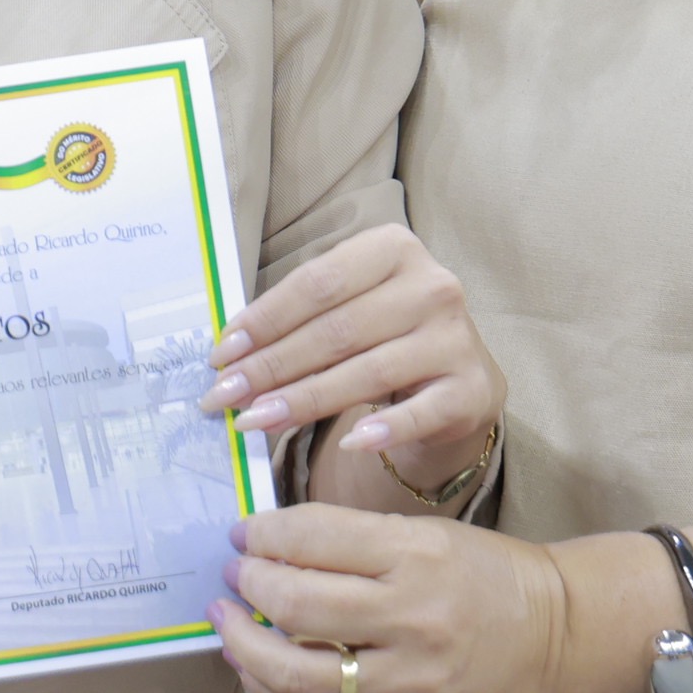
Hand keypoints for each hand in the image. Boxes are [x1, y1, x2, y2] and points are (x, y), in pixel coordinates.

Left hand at [199, 225, 502, 493]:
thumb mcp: (349, 308)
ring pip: (367, 372)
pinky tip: (347, 444)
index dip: (264, 320)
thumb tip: (229, 355)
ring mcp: (456, 338)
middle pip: (336, 330)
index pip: (317, 283)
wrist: (458, 376)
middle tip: (224, 396)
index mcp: (394, 248)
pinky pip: (418, 413)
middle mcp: (433, 286)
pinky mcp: (472, 388)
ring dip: (304, 401)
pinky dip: (383, 429)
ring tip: (255, 421)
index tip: (220, 354)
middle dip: (271, 366)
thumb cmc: (385, 334)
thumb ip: (300, 320)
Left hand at [211, 504, 567, 692]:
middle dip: (248, 583)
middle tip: (234, 573)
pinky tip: (258, 668)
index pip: (312, 537)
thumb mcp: (427, 534)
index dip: (261, 533)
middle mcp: (412, 619)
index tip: (243, 533)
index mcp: (417, 555)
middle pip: (295, 604)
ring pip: (296, 673)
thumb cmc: (485, 575)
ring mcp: (408, 683)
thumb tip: (268, 545)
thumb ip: (350, 540)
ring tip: (227, 623)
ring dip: (244, 645)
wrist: (556, 640)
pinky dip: (276, 691)